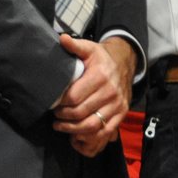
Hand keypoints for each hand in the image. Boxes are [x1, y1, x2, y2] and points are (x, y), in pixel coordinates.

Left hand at [52, 34, 132, 155]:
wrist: (125, 64)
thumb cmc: (101, 58)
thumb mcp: (89, 48)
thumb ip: (75, 45)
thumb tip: (62, 39)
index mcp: (100, 76)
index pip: (74, 97)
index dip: (60, 103)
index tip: (53, 103)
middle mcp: (111, 92)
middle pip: (81, 113)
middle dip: (64, 117)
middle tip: (55, 115)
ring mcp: (117, 106)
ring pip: (92, 126)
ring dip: (73, 130)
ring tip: (61, 126)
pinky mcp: (121, 115)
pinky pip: (105, 133)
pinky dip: (89, 138)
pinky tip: (77, 136)